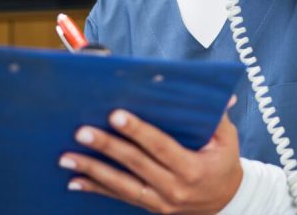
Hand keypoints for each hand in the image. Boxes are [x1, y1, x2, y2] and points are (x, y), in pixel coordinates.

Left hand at [59, 102, 241, 213]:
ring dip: (92, 170)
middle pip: (135, 164)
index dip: (138, 131)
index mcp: (193, 168)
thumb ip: (217, 117)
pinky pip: (121, 197)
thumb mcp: (228, 139)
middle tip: (82, 132)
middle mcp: (175, 188)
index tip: (116, 116)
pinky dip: (97, 189)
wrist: (228, 201)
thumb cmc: (225, 163)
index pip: (161, 146)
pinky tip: (76, 181)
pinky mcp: (152, 208)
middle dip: (107, 147)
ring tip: (67, 157)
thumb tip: (216, 93)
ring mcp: (161, 202)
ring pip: (121, 185)